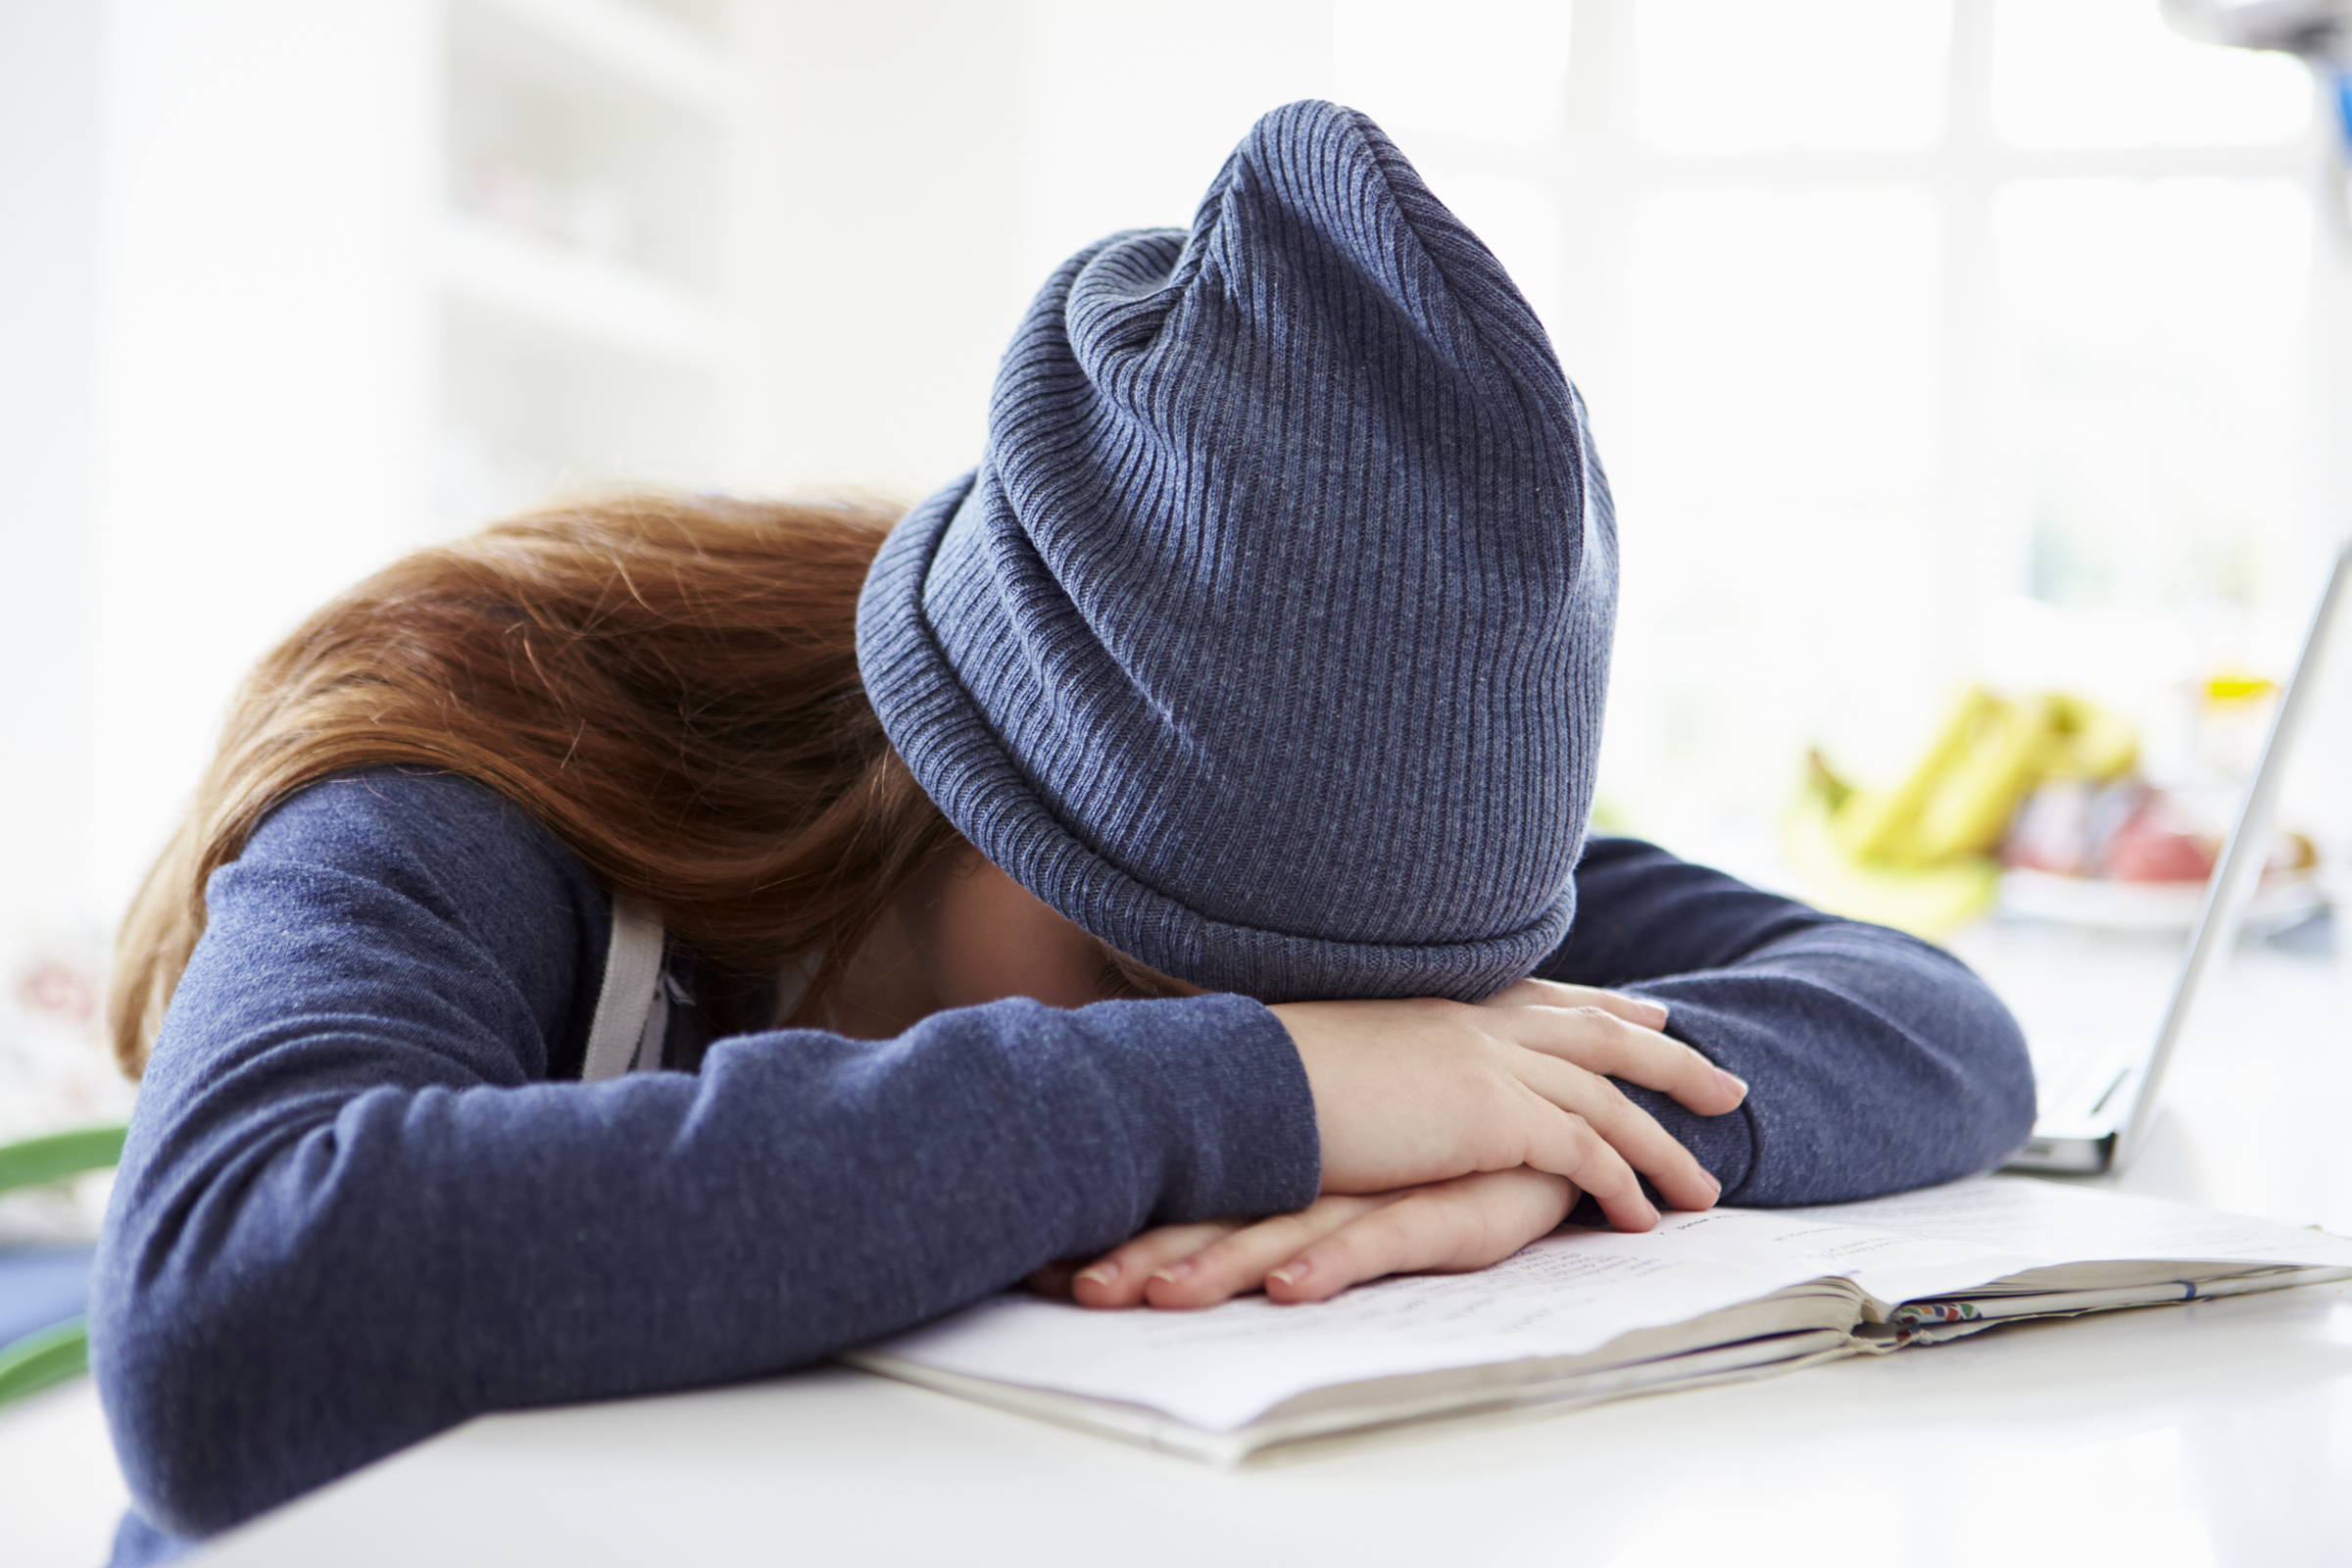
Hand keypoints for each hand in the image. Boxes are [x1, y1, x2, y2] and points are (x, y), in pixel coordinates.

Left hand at [1030, 1168, 1579, 1308]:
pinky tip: (1287, 1286)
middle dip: (1142, 1252)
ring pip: (1281, 1229)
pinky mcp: (1441, 1203)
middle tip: (1073, 1288)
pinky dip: (1326, 1265)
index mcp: (1287, 1160)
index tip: (1047, 1262)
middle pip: (1215, 1213)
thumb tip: (1175, 1198)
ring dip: (1214, 1265)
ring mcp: (1377, 1184)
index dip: (1122, 1222)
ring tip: (1153, 1298)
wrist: (1556, 1108)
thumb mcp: (1344, 1165)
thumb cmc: (1440, 1146)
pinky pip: (1375, 1239)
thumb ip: (1270, 1175)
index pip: (1189, 1193)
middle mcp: (1320, 1169)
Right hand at [1269, 983, 1742, 1231]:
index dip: (1599, 1003)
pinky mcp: (1493, 1113)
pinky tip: (1645, 1217)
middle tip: (1723, 1081)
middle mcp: (1474, 1021)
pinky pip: (1584, 1149)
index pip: (1540, 996)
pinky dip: (1623, 1182)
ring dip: (1664, 1143)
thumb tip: (1376, 1076)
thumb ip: (1382, 1058)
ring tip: (1706, 1187)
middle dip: (1667, 1056)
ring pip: (1608, 1095)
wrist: (1247, 1083)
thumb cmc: (1264, 1077)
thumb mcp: (1335, 1050)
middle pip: (1597, 1032)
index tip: (1645, 1007)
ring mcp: (1489, 1062)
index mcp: (1437, 1001)